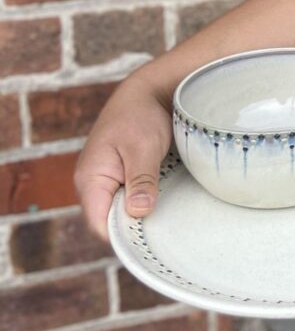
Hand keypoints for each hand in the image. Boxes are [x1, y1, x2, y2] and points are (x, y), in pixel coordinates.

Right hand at [74, 83, 172, 240]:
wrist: (147, 92)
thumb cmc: (142, 115)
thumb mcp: (144, 147)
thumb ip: (141, 180)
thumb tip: (138, 212)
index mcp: (90, 179)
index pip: (99, 224)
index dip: (123, 236)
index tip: (152, 238)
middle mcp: (93, 185)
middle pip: (110, 222)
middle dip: (135, 229)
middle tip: (167, 232)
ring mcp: (107, 182)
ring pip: (121, 212)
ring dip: (142, 216)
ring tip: (168, 219)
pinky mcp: (121, 178)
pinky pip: (129, 200)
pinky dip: (145, 204)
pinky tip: (165, 205)